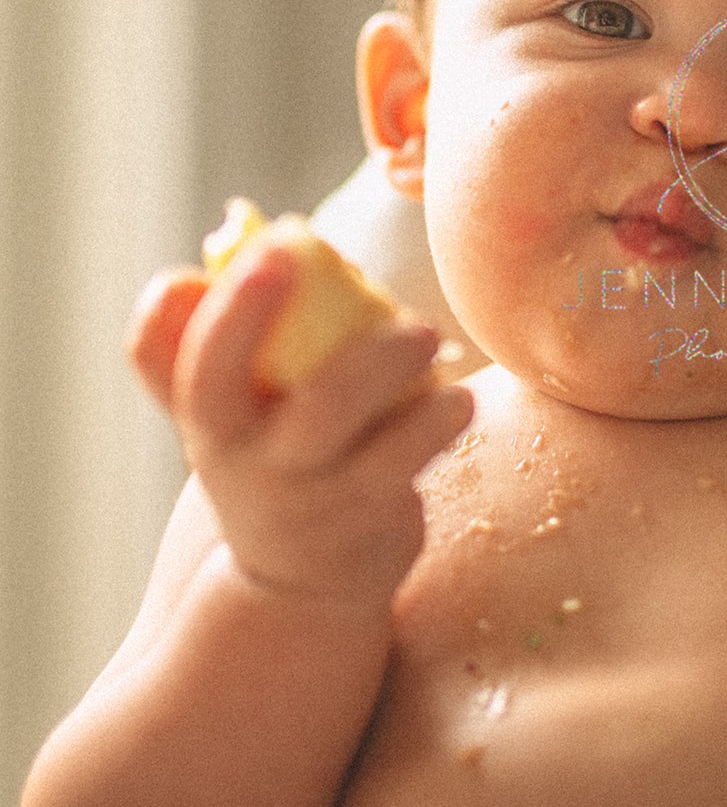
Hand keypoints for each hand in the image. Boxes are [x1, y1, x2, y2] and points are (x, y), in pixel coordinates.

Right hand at [126, 245, 474, 608]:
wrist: (297, 580)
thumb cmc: (268, 457)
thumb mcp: (226, 411)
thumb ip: (219, 331)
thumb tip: (236, 226)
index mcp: (210, 421)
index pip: (188, 364)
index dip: (230, 307)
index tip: (277, 245)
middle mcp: (253, 464)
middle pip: (309, 407)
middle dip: (366, 358)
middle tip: (411, 322)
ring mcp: (312, 499)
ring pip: (368, 444)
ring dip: (411, 390)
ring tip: (436, 344)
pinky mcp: (365, 523)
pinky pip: (406, 466)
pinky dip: (437, 424)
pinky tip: (458, 399)